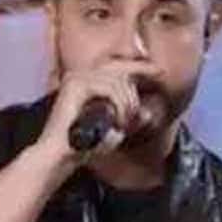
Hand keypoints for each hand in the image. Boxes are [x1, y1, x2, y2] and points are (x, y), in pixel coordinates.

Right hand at [35, 61, 163, 165]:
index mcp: (88, 81)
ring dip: (127, 104)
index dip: (141, 67)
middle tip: (140, 107)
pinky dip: (119, 105)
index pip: (119, 66)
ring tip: (124, 124)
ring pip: (118, 81)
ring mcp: (77, 77)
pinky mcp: (75, 84)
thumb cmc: (85, 145)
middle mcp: (81, 75)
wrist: (61, 156)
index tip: (160, 72)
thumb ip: (131, 119)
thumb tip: (147, 113)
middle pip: (120, 70)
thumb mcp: (115, 130)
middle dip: (136, 88)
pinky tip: (118, 121)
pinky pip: (109, 88)